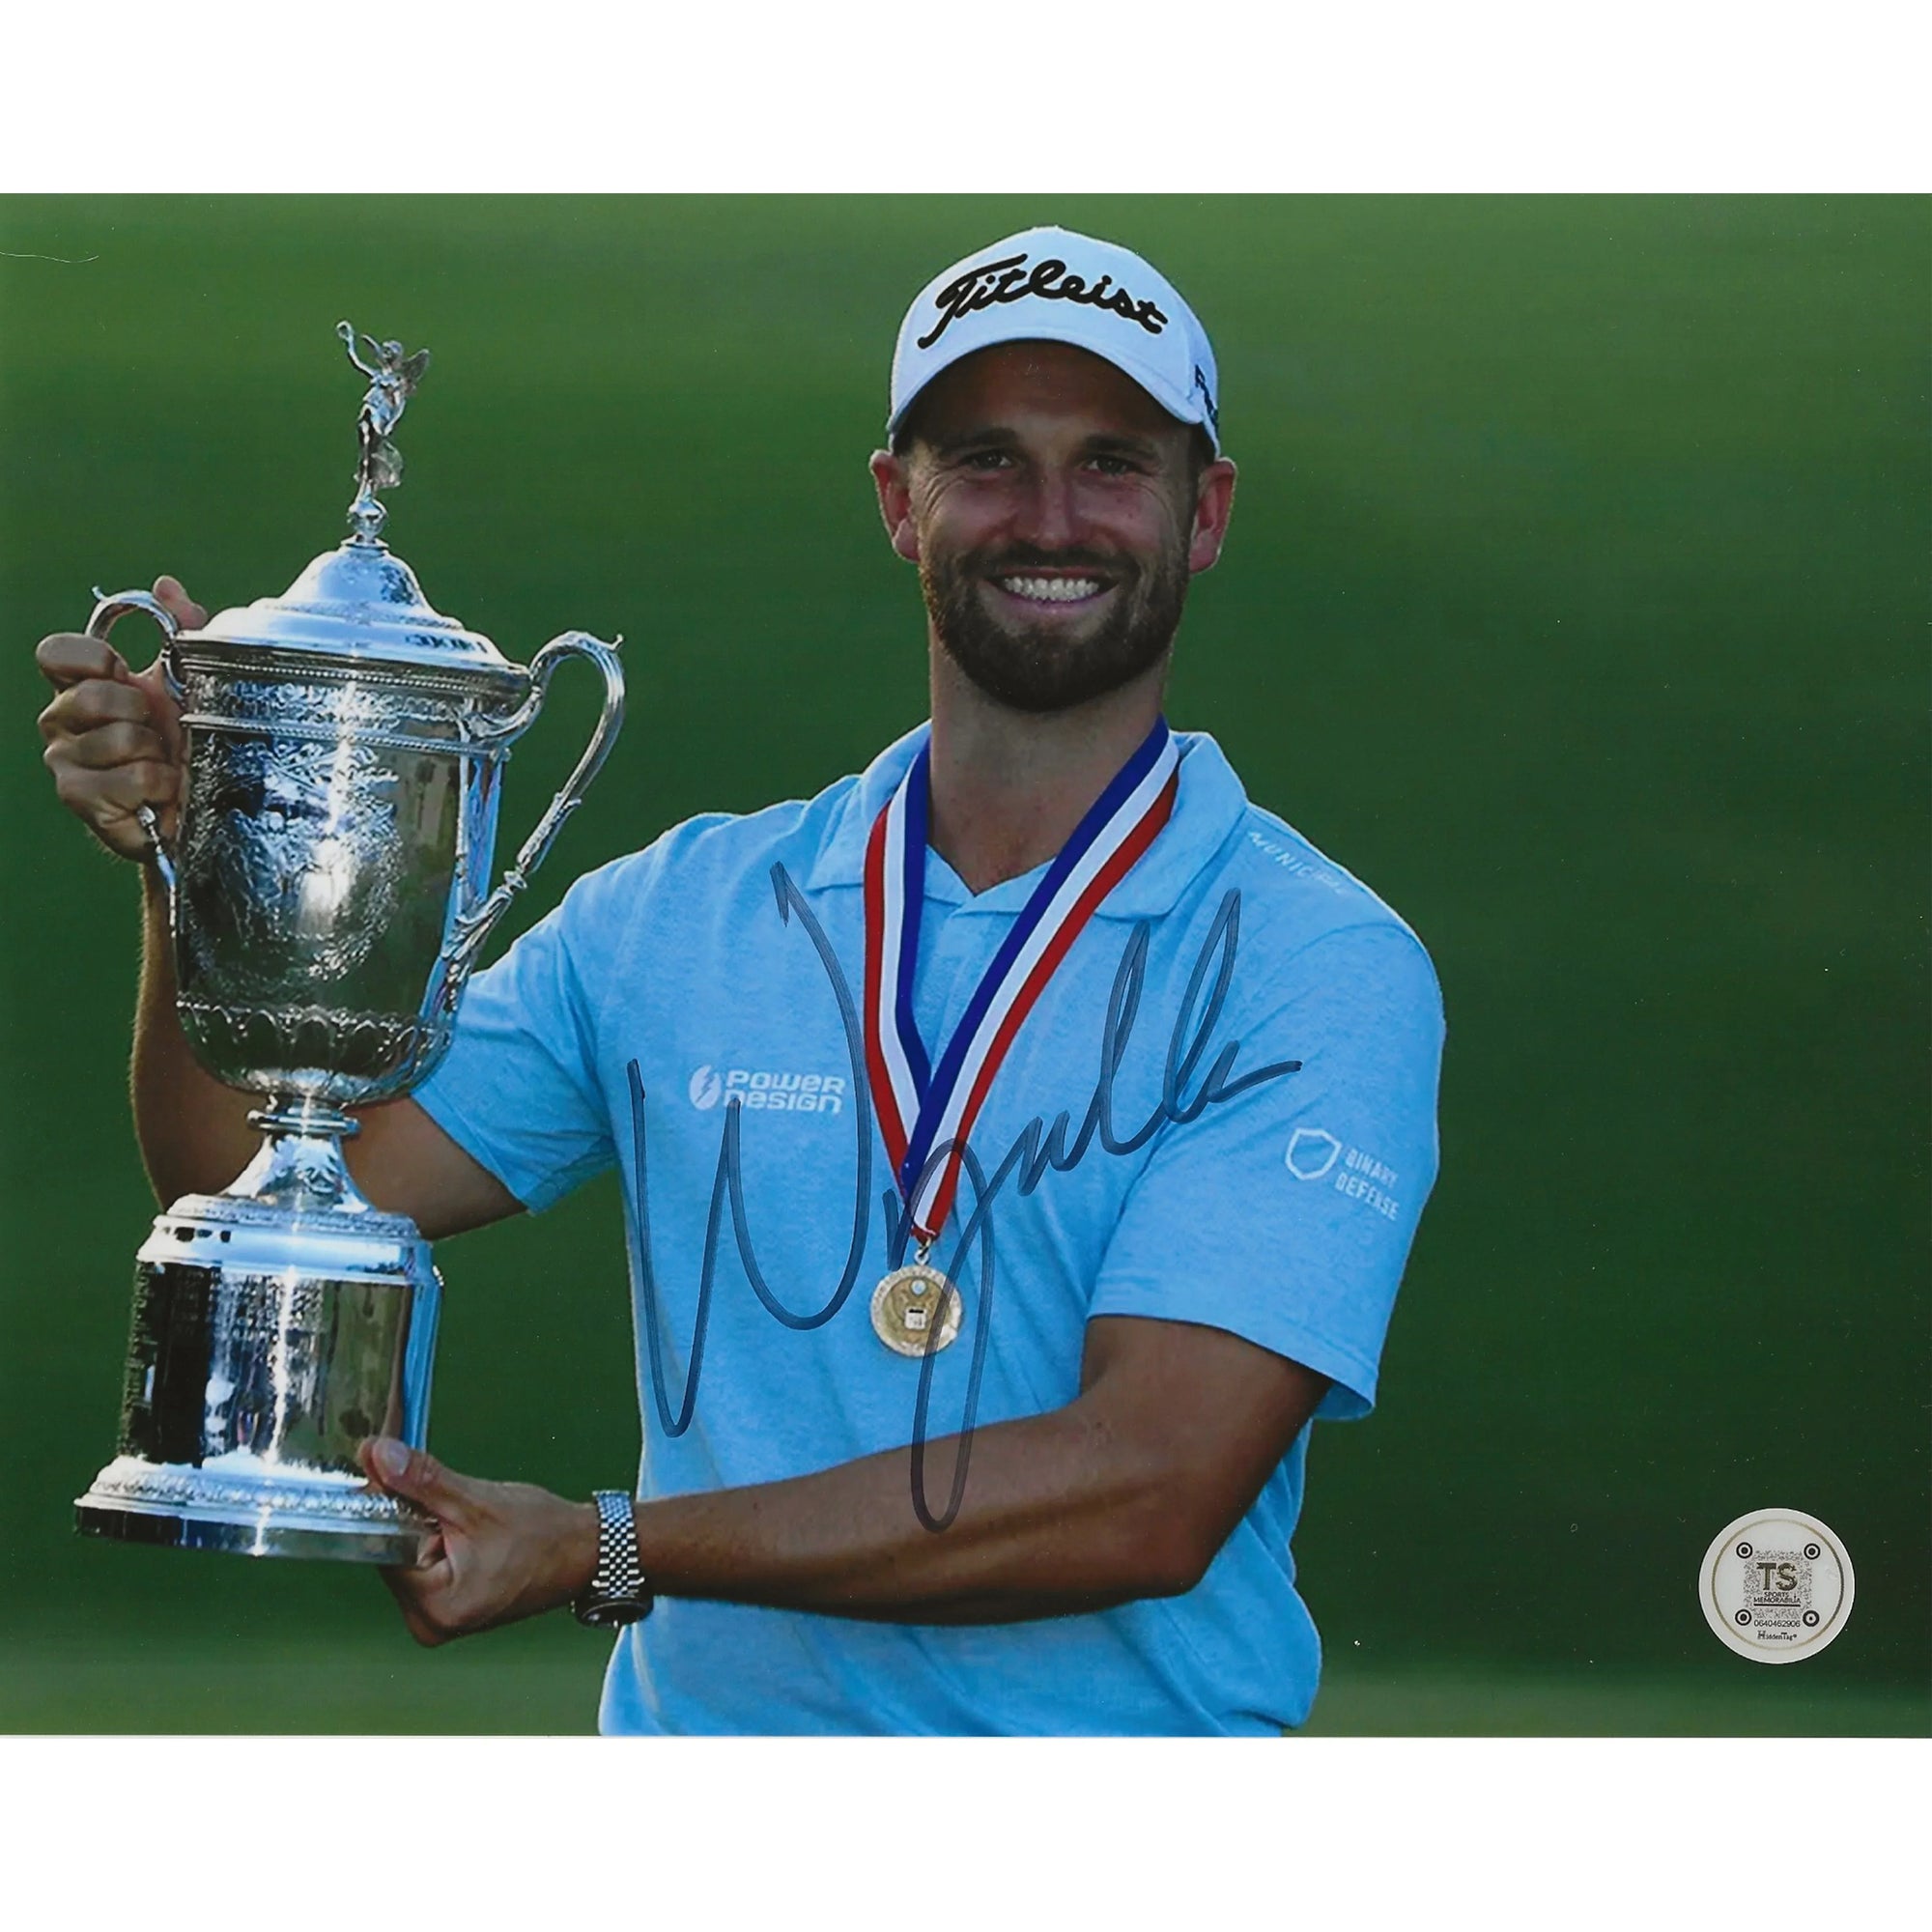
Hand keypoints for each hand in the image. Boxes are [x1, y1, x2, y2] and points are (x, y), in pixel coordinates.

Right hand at [36, 575, 203, 859]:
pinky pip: (134, 778)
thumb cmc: (188, 744)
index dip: (93, 656)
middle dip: (141, 711)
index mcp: (82, 685)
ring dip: (157, 753)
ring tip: (163, 763)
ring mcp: (65, 761)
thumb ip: (183, 630)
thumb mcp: (193, 681)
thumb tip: (166, 585)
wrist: (198, 809)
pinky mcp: (81, 798)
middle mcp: (62, 721)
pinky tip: (164, 792)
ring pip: (118, 738)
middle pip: (90, 695)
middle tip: (159, 730)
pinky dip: (163, 784)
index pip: (55, 652)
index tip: (124, 670)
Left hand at [361, 1437, 600, 1646]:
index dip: (389, 1504)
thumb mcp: (478, 1501)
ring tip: (468, 1518)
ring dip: (427, 1526)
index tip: (397, 1473)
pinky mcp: (449, 1607)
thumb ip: (422, 1479)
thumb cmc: (544, 1535)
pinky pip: (426, 1564)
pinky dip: (438, 1539)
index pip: (383, 1545)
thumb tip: (378, 1456)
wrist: (586, 1551)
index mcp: (433, 1609)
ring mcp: (439, 1619)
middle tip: (452, 1500)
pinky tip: (467, 1530)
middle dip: (413, 1516)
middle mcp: (429, 1624)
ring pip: (409, 1555)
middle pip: (393, 1552)